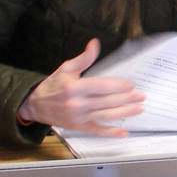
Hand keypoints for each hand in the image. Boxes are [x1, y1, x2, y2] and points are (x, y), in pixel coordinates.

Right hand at [17, 39, 143, 134]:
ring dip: (125, 113)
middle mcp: (76, 104)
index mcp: (74, 87)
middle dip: (127, 99)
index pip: (101, 87)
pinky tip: (123, 132)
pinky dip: (111, 132)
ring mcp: (78, 117)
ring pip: (105, 116)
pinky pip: (97, 131)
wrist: (35, 105)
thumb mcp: (66, 68)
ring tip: (139, 109)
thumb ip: (83, 58)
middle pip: (107, 102)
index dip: (118, 86)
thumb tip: (95, 44)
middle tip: (141, 96)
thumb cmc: (53, 86)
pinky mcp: (78, 127)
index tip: (131, 84)